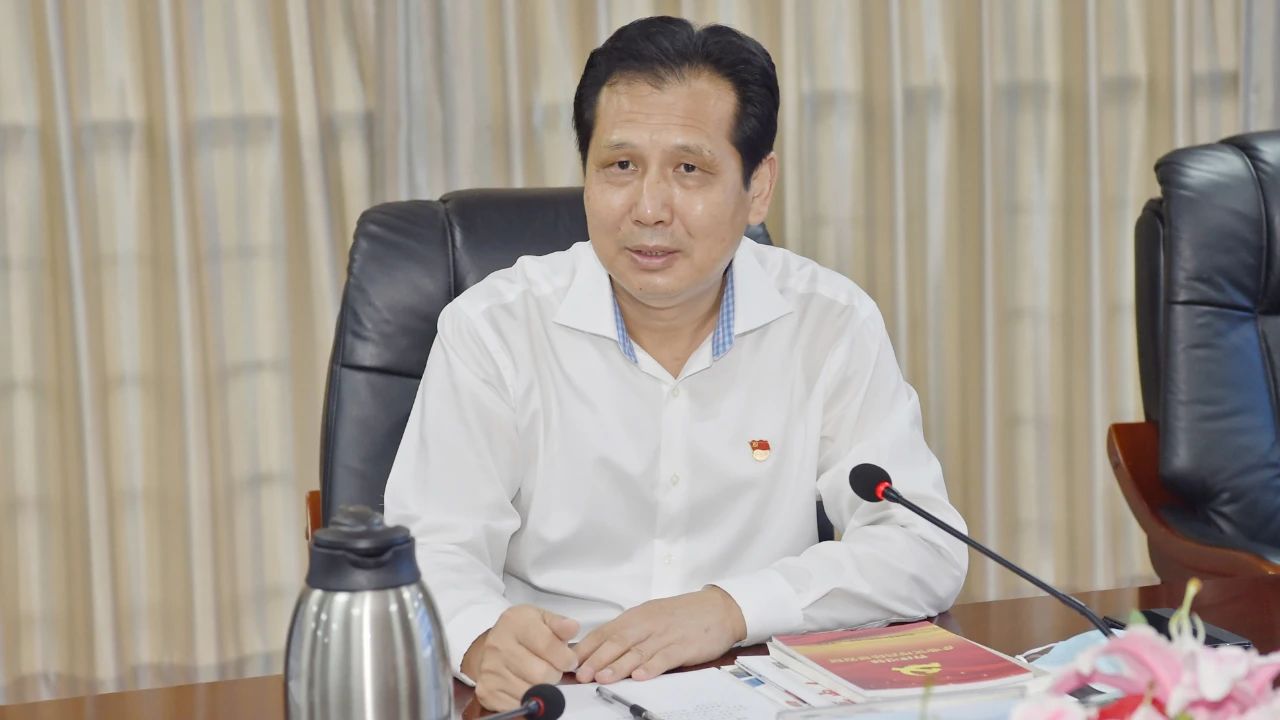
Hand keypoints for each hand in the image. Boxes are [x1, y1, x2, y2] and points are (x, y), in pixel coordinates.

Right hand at [461, 605, 579, 710]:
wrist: (494, 647)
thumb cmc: (521, 633)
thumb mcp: (542, 619)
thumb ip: (560, 624)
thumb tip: (572, 627)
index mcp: (514, 622)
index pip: (548, 645)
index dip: (566, 657)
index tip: (569, 660)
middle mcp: (498, 645)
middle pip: (542, 673)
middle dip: (554, 674)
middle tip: (552, 668)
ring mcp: (491, 669)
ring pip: (532, 692)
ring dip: (542, 688)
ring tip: (539, 676)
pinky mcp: (488, 691)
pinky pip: (519, 705)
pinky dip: (528, 700)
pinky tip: (527, 686)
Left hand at [574, 586, 746, 683]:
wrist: (718, 608)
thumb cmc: (682, 615)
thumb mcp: (651, 617)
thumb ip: (628, 632)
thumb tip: (600, 649)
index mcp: (637, 616)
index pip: (606, 631)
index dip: (588, 647)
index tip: (571, 661)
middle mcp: (648, 624)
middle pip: (618, 641)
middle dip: (597, 659)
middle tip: (582, 674)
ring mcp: (665, 635)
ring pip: (637, 651)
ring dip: (618, 666)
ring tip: (603, 678)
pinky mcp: (683, 646)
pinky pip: (665, 657)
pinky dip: (651, 667)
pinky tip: (640, 676)